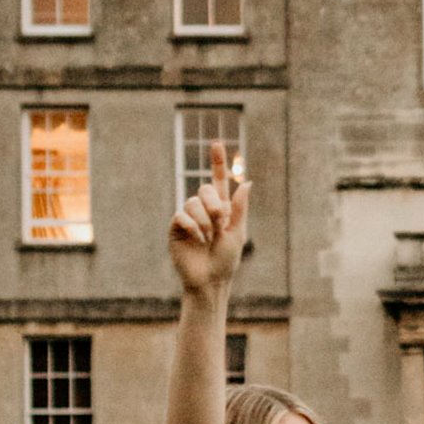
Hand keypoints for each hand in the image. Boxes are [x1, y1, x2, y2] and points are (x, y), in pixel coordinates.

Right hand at [168, 141, 249, 299]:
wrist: (209, 280)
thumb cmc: (226, 260)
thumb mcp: (238, 232)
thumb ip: (240, 207)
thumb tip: (247, 181)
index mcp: (220, 209)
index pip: (218, 181)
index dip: (217, 162)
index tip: (216, 143)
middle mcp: (203, 210)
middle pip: (204, 189)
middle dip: (214, 205)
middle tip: (220, 223)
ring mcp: (189, 217)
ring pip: (192, 203)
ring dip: (204, 221)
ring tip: (208, 238)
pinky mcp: (176, 227)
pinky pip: (182, 215)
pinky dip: (192, 227)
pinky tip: (197, 239)